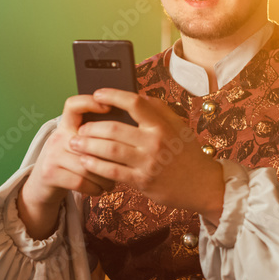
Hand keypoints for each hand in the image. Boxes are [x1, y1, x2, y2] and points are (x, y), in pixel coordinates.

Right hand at [17, 95, 116, 238]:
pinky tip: (100, 189)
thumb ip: (93, 137)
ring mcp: (52, 155)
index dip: (89, 102)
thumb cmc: (69, 164)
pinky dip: (95, 188)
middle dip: (110, 157)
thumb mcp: (76, 145)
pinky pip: (80, 181)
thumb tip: (128, 132)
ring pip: (88, 165)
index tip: (109, 107)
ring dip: (105, 177)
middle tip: (122, 165)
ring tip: (112, 182)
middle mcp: (58, 137)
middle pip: (90, 141)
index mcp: (66, 126)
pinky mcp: (50, 174)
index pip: (74, 105)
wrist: (41, 186)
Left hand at [67, 89, 224, 223]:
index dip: (112, 95)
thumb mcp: (178, 126)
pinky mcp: (142, 181)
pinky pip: (112, 171)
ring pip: (109, 150)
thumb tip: (135, 95)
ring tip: (75, 143)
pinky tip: (85, 162)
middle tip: (80, 128)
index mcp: (162, 124)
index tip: (97, 94)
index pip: (134, 103)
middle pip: (114, 129)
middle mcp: (155, 141)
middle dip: (91, 127)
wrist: (203, 185)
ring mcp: (148, 162)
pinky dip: (95, 165)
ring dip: (87, 145)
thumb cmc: (188, 153)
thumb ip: (157, 110)